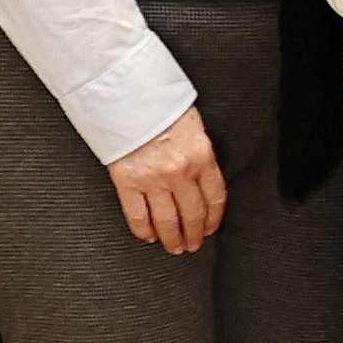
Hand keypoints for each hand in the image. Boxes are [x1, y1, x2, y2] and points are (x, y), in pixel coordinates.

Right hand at [108, 109, 226, 255]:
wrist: (129, 95)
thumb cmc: (160, 106)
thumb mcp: (193, 127)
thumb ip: (199, 154)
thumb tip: (201, 179)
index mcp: (202, 156)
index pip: (215, 197)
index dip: (213, 218)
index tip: (210, 228)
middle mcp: (180, 172)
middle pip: (192, 214)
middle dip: (194, 234)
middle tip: (193, 245)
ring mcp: (153, 179)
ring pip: (167, 220)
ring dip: (172, 238)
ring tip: (174, 248)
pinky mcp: (128, 182)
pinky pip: (137, 215)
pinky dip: (143, 230)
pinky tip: (148, 237)